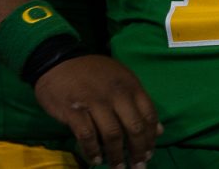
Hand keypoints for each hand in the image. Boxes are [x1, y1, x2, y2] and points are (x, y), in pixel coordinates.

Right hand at [34, 54, 160, 167]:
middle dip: (138, 151)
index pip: (149, 115)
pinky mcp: (74, 110)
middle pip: (134, 128)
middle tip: (137, 167)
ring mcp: (95, 102)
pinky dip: (93, 151)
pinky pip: (87, 136)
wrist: (58, 60)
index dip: (151, 138)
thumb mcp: (121, 80)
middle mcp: (116, 94)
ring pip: (113, 135)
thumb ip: (139, 103)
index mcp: (131, 85)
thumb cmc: (92, 73)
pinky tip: (96, 159)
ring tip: (117, 167)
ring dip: (116, 156)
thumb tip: (160, 130)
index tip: (148, 153)